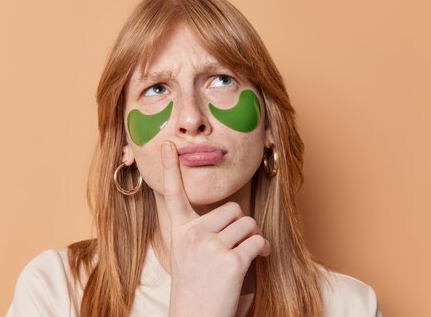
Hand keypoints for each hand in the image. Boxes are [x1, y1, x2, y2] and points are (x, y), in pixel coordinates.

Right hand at [162, 141, 269, 316]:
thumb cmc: (196, 286)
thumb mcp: (187, 253)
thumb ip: (200, 229)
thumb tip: (231, 211)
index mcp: (180, 230)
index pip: (173, 193)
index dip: (170, 167)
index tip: (168, 144)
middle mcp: (193, 234)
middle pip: (233, 208)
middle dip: (240, 225)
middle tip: (235, 244)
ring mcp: (211, 247)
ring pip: (248, 223)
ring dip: (252, 237)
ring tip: (245, 254)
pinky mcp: (231, 261)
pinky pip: (257, 241)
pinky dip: (262, 249)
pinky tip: (258, 258)